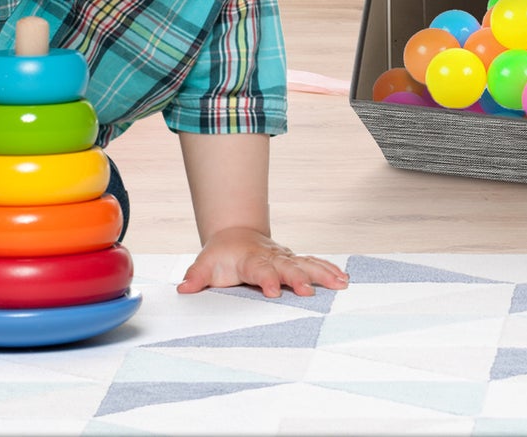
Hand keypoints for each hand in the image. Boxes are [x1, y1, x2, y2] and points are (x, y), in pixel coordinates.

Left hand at [176, 226, 349, 299]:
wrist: (237, 234)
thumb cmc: (223, 254)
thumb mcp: (205, 264)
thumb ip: (196, 276)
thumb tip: (184, 288)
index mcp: (251, 259)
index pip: (260, 270)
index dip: (267, 279)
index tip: (273, 291)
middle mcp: (272, 257)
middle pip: (288, 267)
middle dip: (298, 278)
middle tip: (309, 291)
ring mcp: (285, 258)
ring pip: (306, 264)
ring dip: (322, 273)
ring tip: (340, 283)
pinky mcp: (294, 261)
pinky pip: (314, 264)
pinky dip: (329, 270)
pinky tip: (343, 278)